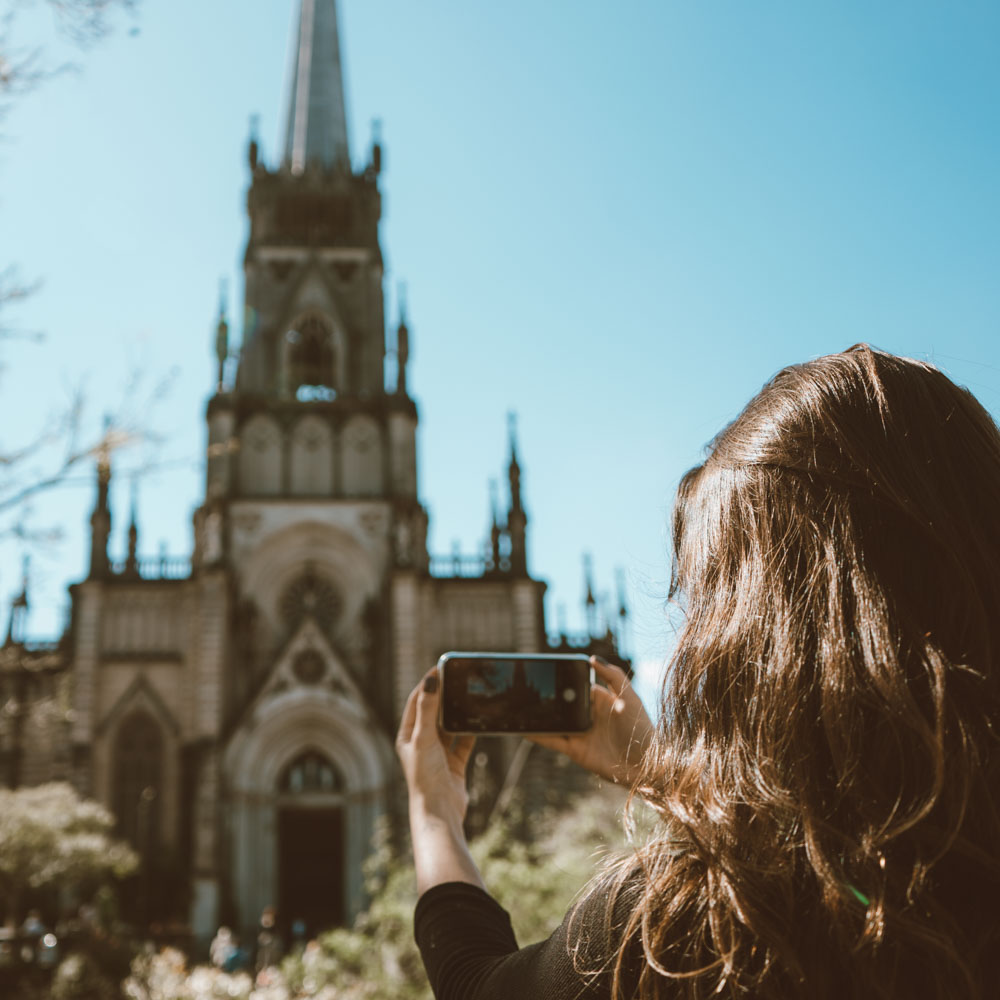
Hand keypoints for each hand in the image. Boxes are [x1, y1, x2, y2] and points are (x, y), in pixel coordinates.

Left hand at [396, 670, 475, 824]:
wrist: (440, 812)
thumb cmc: (425, 776)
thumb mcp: (424, 738)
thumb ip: (428, 708)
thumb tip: (430, 679)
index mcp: (407, 737)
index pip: (415, 702)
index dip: (427, 684)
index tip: (440, 667)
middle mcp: (421, 744)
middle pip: (434, 712)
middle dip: (445, 696)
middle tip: (457, 678)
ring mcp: (438, 754)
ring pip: (450, 727)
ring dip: (458, 713)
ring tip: (469, 695)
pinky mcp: (455, 764)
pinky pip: (464, 742)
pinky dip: (471, 732)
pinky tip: (479, 721)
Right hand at [529, 656, 653, 785]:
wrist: (646, 766)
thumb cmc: (642, 729)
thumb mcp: (629, 698)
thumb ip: (613, 676)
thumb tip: (592, 658)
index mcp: (602, 701)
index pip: (578, 687)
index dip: (565, 680)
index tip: (548, 671)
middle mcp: (590, 716)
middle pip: (564, 704)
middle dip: (549, 697)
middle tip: (529, 688)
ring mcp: (582, 733)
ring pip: (556, 721)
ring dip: (541, 716)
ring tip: (521, 706)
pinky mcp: (576, 751)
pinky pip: (553, 740)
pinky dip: (539, 735)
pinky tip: (524, 729)